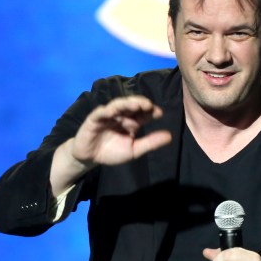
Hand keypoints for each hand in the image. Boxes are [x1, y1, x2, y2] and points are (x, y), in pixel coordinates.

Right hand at [51, 95, 170, 194]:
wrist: (90, 158)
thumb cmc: (112, 152)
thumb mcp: (134, 150)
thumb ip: (150, 143)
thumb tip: (170, 136)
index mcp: (132, 121)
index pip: (144, 113)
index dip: (151, 111)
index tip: (159, 113)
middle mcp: (121, 115)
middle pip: (132, 105)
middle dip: (140, 103)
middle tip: (149, 105)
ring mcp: (108, 115)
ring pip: (118, 105)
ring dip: (126, 103)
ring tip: (135, 104)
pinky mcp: (94, 118)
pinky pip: (100, 112)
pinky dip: (106, 110)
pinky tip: (112, 111)